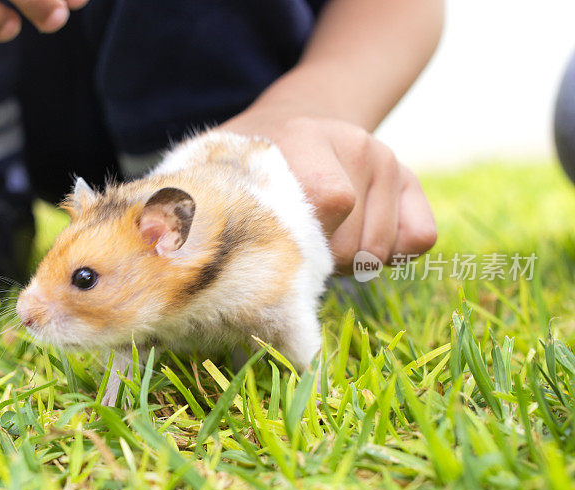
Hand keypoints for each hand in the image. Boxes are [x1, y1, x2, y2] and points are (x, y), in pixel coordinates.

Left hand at [222, 109, 436, 274]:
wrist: (293, 125)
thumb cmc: (249, 167)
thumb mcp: (222, 175)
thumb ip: (206, 203)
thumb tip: (174, 235)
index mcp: (305, 138)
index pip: (331, 202)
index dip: (302, 243)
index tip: (272, 243)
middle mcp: (356, 144)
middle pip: (350, 245)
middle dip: (318, 261)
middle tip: (294, 239)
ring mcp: (387, 161)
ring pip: (379, 252)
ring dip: (346, 260)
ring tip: (318, 233)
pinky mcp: (411, 182)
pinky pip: (418, 240)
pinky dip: (389, 254)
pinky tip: (356, 236)